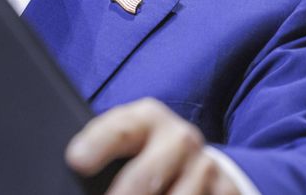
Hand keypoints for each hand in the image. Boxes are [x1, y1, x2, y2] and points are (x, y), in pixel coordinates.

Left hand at [66, 98, 240, 194]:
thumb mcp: (125, 138)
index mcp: (145, 118)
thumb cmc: (143, 149)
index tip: (77, 161)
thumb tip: (78, 165)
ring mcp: (205, 166)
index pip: (119, 130)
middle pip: (146, 176)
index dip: (97, 146)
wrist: (193, 157)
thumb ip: (103, 148)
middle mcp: (179, 139)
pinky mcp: (228, 190)